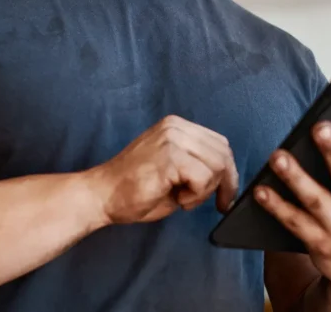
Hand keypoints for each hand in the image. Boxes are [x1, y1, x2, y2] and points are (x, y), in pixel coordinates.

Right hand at [86, 115, 239, 224]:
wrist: (102, 195)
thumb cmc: (134, 189)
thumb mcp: (173, 170)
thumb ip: (196, 163)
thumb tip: (226, 175)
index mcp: (176, 126)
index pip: (219, 143)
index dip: (229, 172)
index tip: (224, 194)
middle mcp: (176, 127)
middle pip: (223, 153)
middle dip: (225, 183)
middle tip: (216, 204)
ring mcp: (172, 139)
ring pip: (217, 165)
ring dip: (206, 191)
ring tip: (183, 198)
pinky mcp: (169, 157)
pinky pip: (204, 178)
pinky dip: (197, 196)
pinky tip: (178, 199)